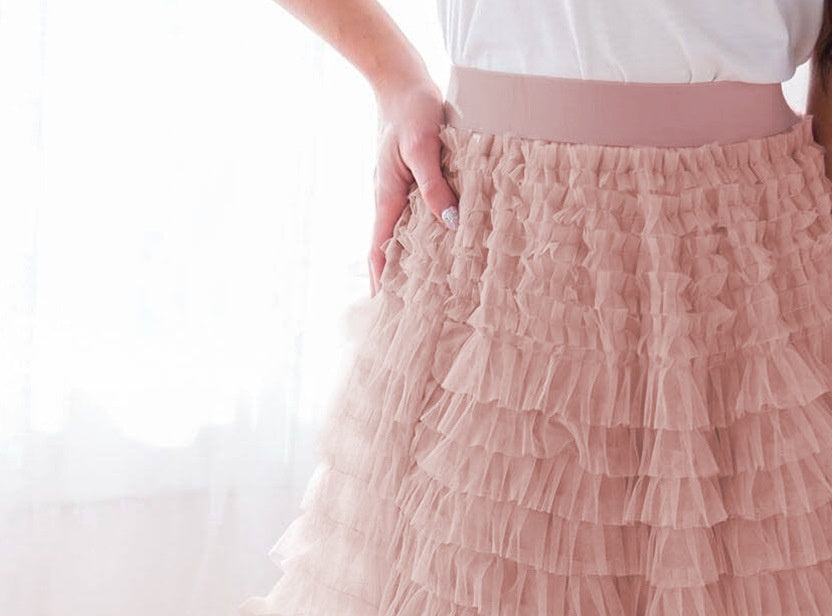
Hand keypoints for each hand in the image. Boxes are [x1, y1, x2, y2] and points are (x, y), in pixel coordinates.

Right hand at [369, 73, 459, 294]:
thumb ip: (434, 186)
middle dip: (397, 281)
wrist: (404, 83)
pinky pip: (420, 218)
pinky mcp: (415, 185)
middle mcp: (391, 200)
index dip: (381, 281)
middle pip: (391, 250)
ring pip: (406, 237)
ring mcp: (402, 194)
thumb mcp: (423, 146)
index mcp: (387, 197)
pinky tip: (444, 251)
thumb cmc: (412, 110)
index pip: (379, 249)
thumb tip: (451, 224)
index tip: (385, 309)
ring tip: (430, 294)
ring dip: (415, 263)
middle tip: (411, 314)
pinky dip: (428, 239)